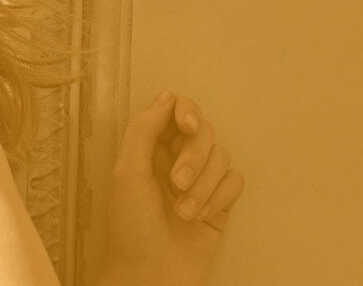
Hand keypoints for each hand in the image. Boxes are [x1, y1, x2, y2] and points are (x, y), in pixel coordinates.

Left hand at [97, 89, 243, 285]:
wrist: (151, 277)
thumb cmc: (132, 229)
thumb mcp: (127, 173)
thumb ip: (144, 129)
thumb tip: (167, 94)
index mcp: (148, 150)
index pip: (176, 111)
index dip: (187, 111)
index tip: (188, 126)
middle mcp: (174, 161)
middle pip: (204, 133)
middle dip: (194, 158)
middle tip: (177, 184)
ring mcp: (199, 182)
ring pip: (221, 157)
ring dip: (204, 185)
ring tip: (184, 212)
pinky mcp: (219, 204)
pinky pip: (235, 182)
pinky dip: (220, 197)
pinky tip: (202, 217)